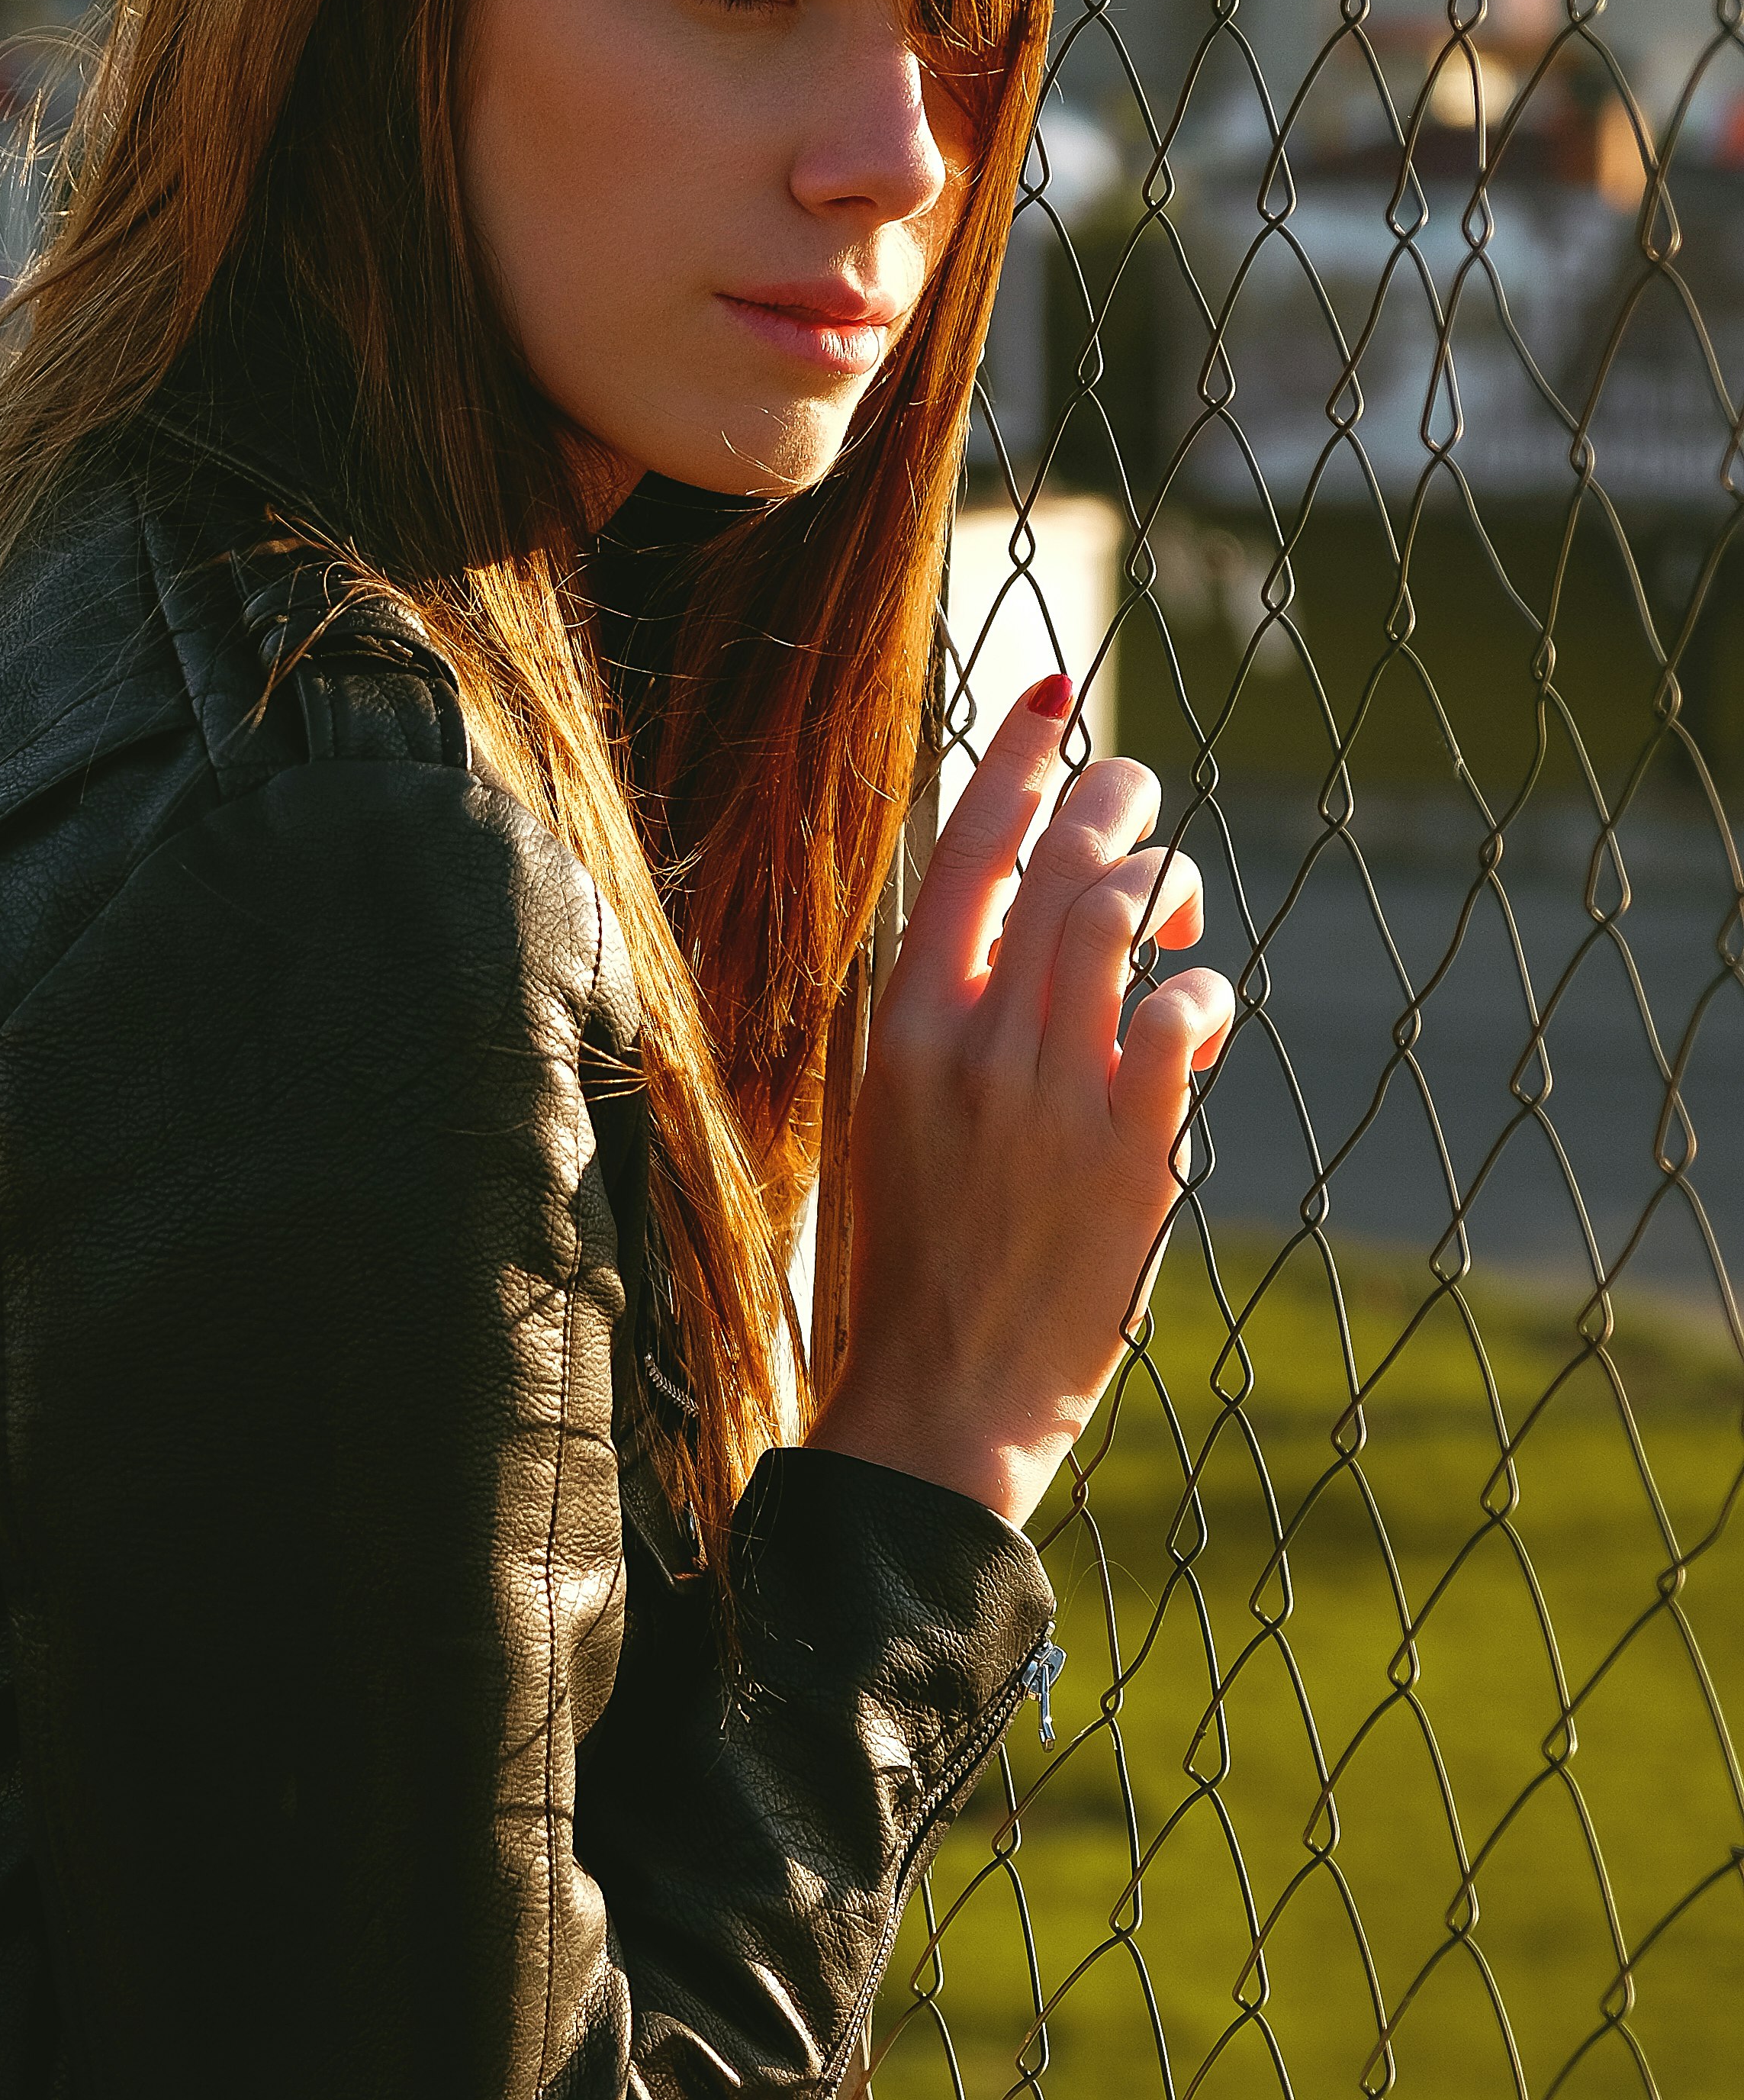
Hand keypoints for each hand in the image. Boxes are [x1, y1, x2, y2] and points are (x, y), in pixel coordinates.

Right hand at [809, 679, 1234, 1527]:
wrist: (938, 1401)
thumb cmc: (918, 1266)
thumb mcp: (899, 1122)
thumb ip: (952, 1026)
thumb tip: (1021, 935)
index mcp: (903, 1030)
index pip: (965, 856)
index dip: (1016, 763)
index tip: (1055, 698)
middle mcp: (971, 1046)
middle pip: (1057, 868)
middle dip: (1114, 806)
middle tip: (1140, 801)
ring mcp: (1048, 1095)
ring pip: (1119, 919)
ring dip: (1164, 883)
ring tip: (1175, 908)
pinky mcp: (1125, 1150)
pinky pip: (1180, 1015)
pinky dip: (1200, 991)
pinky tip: (1196, 1011)